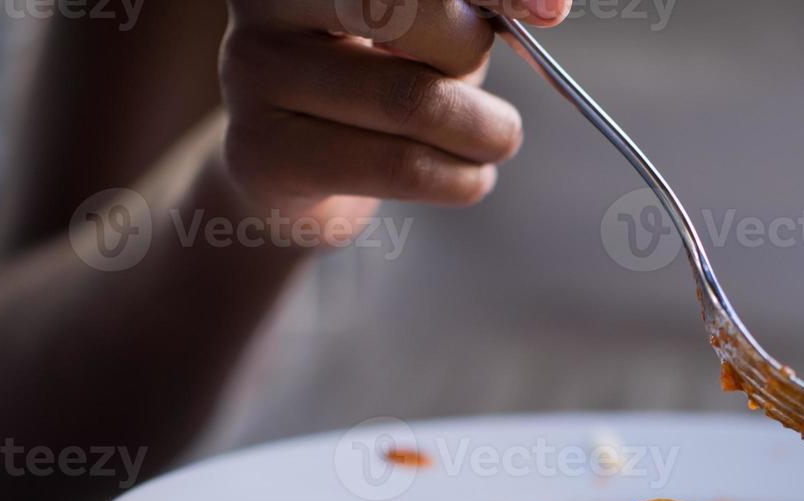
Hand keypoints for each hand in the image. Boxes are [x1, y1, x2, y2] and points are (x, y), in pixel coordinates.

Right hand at [219, 0, 569, 234]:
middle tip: (494, 90)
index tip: (551, 9)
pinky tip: (467, 178)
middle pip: (399, 8)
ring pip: (410, 99)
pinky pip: (398, 164)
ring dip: (482, 133)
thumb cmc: (374, 80)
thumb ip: (477, 7)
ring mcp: (252, 72)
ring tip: (493, 142)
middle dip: (468, 54)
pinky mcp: (263, 153)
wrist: (289, 173)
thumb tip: (548, 5)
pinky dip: (459, 179)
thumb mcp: (427, 28)